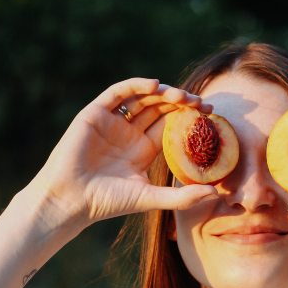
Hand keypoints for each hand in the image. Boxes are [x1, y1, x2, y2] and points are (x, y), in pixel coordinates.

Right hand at [23, 77, 218, 232]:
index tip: (210, 114)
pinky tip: (156, 86)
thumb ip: (182, 198)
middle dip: (182, 103)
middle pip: (161, 109)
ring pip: (143, 98)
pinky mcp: (96, 113)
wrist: (71, 199)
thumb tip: (216, 194)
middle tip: (202, 103)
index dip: (190, 117)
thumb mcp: (150, 198)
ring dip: (164, 93)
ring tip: (182, 97)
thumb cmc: (108, 202)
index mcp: (143, 149)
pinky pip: (119, 92)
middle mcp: (130, 133)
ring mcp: (113, 121)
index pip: (172, 126)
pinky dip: (137, 85)